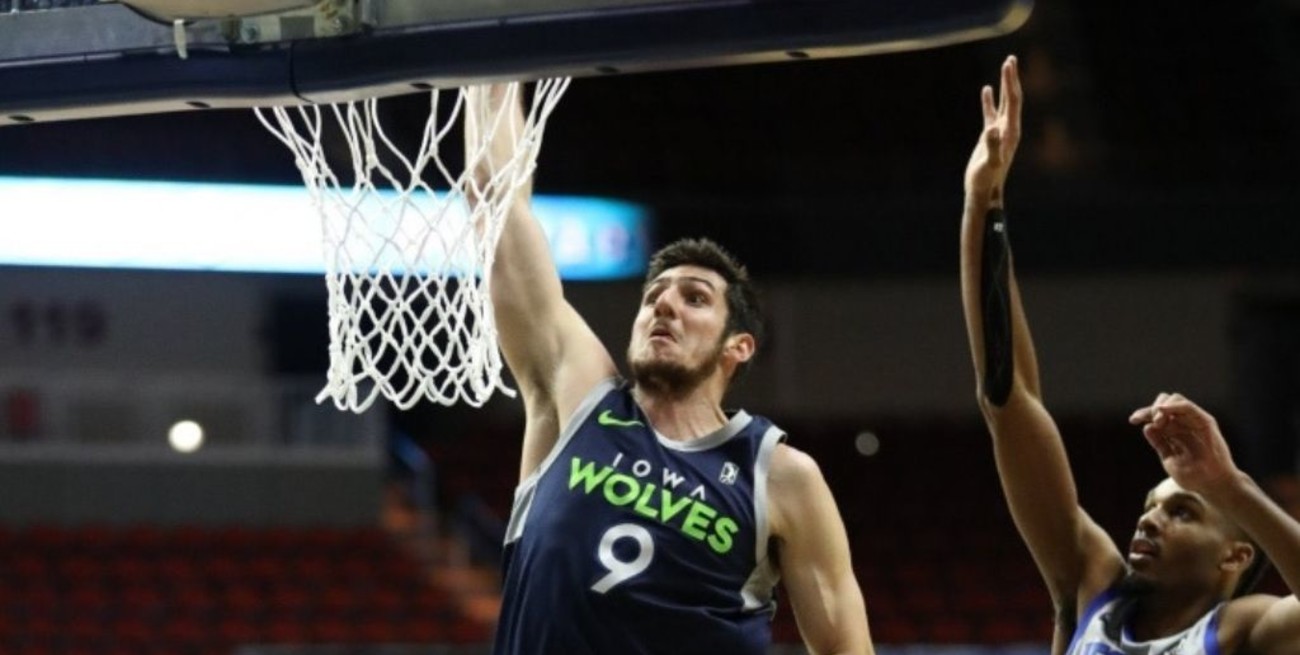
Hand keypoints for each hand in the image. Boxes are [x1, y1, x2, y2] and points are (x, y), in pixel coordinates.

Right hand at [964, 55, 1021, 202]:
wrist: (983, 193)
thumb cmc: (986, 181)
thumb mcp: (989, 164)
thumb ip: (993, 146)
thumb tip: (992, 129)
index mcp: (1011, 132)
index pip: (1014, 101)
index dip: (1011, 82)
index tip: (1008, 65)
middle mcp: (1009, 129)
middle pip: (1013, 98)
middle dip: (1011, 78)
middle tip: (1011, 59)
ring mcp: (1000, 132)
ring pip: (1005, 103)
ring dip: (1005, 85)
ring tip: (1005, 67)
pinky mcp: (990, 136)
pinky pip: (991, 113)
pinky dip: (990, 100)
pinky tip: (987, 90)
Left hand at [1128, 392, 1241, 494]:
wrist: (1213, 485)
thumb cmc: (1194, 476)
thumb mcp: (1169, 459)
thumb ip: (1159, 443)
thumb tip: (1147, 427)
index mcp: (1173, 433)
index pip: (1156, 415)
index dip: (1143, 414)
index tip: (1133, 420)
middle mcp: (1183, 425)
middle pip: (1163, 403)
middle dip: (1150, 409)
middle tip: (1145, 420)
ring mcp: (1194, 422)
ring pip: (1175, 399)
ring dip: (1162, 406)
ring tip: (1157, 419)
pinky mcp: (1205, 422)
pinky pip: (1188, 407)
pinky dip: (1174, 405)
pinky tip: (1163, 411)